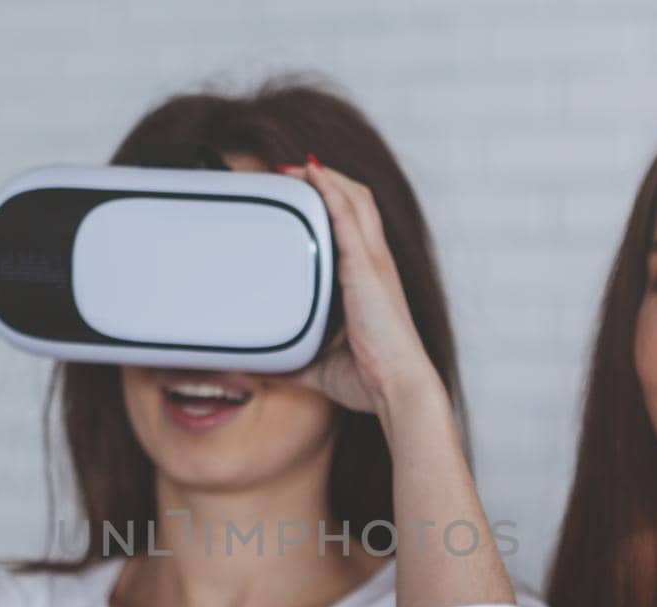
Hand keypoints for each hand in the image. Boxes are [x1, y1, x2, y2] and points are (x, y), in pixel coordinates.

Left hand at [273, 158, 443, 420]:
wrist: (399, 388)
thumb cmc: (371, 380)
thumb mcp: (319, 367)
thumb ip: (291, 362)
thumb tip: (258, 368)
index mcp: (369, 282)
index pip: (354, 227)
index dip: (332, 203)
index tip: (301, 194)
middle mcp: (375, 265)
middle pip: (357, 202)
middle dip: (326, 181)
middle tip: (289, 173)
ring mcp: (373, 263)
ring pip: (354, 200)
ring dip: (325, 177)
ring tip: (294, 167)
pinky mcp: (366, 269)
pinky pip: (346, 216)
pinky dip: (328, 190)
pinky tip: (310, 174)